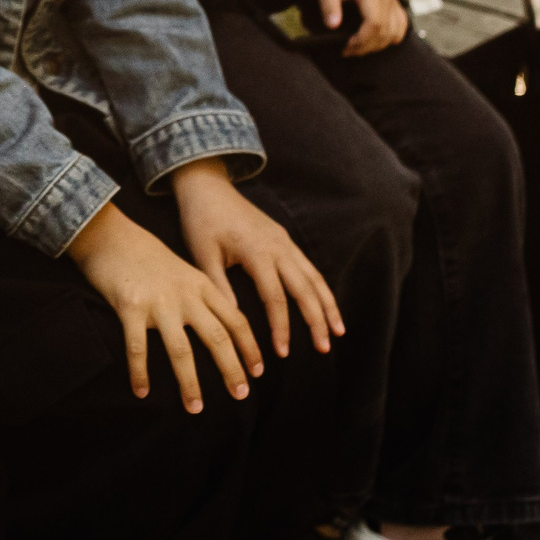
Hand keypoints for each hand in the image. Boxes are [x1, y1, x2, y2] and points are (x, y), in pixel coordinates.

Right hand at [67, 201, 260, 411]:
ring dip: (190, 383)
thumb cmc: (147, 257)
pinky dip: (140, 372)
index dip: (249, 348)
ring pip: (181, 350)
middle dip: (231, 369)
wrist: (111, 235)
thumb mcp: (184, 271)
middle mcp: (186, 295)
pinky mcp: (130, 307)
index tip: (258, 372)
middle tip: (241, 395)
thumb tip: (219, 326)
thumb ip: (201, 295)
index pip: (235, 320)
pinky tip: (141, 391)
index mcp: (202, 285)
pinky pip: (138, 348)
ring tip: (196, 408)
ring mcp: (159, 302)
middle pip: (217, 338)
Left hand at [170, 158, 339, 360]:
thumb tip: (234, 321)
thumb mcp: (203, 255)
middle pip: (305, 289)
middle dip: (317, 320)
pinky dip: (320, 288)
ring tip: (338, 331)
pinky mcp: (285, 239)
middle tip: (324, 349)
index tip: (283, 352)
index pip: (275, 298)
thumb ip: (219, 287)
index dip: (281, 327)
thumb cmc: (201, 222)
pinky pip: (309, 267)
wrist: (207, 187)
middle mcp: (278, 247)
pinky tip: (325, 305)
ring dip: (327, 305)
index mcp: (257, 252)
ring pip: (314, 277)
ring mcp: (285, 241)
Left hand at [319, 0, 408, 55]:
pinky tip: (376, 40)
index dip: (362, 40)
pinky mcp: (393, 2)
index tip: (347, 47)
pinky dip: (392, 36)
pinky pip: (402, 24)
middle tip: (348, 50)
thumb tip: (333, 26)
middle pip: (386, 31)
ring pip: (396, 31)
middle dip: (367, 46)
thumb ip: (328, 4)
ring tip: (359, 46)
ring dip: (379, 44)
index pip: (375, 22)